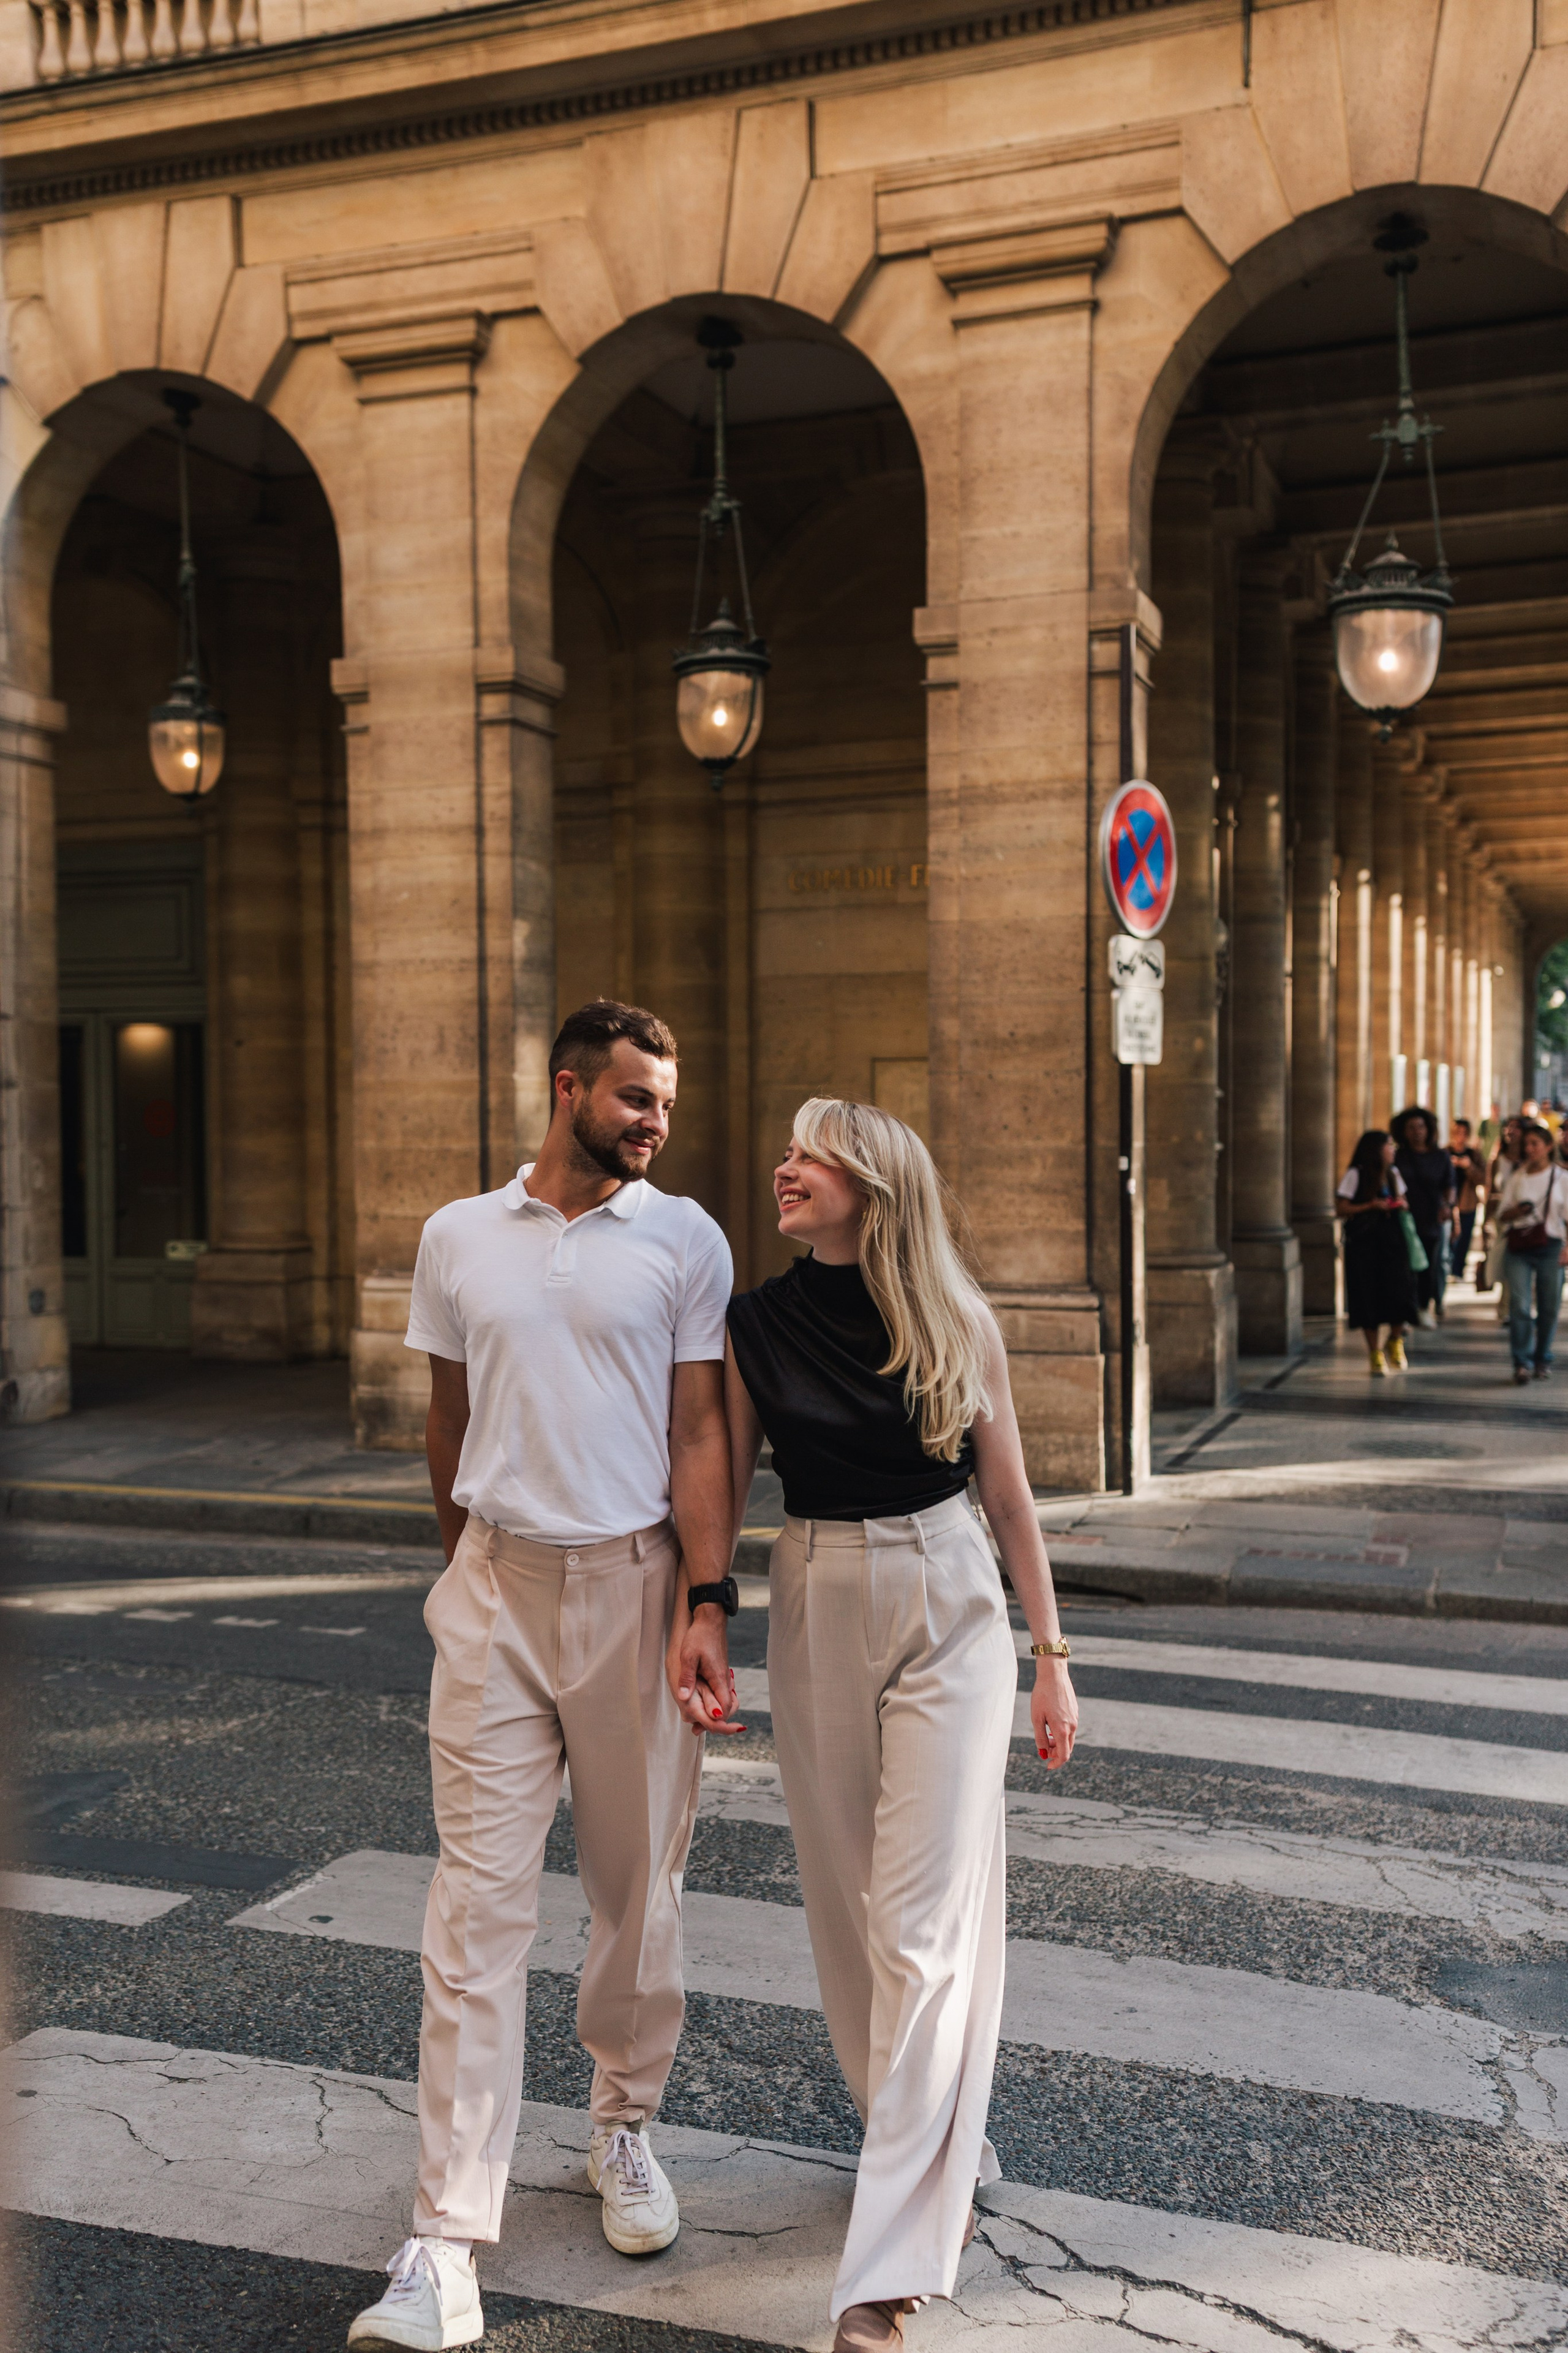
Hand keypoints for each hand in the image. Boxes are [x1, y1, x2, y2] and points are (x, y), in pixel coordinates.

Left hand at [667, 1603, 745, 1736]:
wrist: (711, 1619)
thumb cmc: (699, 1636)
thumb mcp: (688, 1656)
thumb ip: (686, 1678)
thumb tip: (682, 1698)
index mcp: (718, 1678)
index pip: (724, 1707)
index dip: (718, 1721)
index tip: (706, 1727)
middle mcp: (725, 1679)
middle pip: (729, 1708)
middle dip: (717, 1722)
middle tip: (697, 1729)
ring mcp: (724, 1675)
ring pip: (727, 1701)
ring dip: (716, 1713)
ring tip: (698, 1721)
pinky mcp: (721, 1671)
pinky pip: (722, 1693)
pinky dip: (715, 1702)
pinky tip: (702, 1703)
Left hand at [1030, 1658, 1077, 1771]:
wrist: (1054, 1674)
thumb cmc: (1042, 1695)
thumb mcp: (1036, 1718)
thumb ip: (1040, 1737)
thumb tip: (1042, 1753)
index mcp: (1062, 1729)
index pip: (1064, 1755)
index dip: (1056, 1763)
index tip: (1047, 1766)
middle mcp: (1072, 1725)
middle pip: (1067, 1748)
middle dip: (1056, 1753)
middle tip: (1043, 1749)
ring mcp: (1075, 1718)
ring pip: (1069, 1738)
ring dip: (1058, 1743)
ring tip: (1046, 1736)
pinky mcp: (1075, 1711)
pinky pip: (1070, 1728)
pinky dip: (1062, 1733)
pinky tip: (1051, 1724)